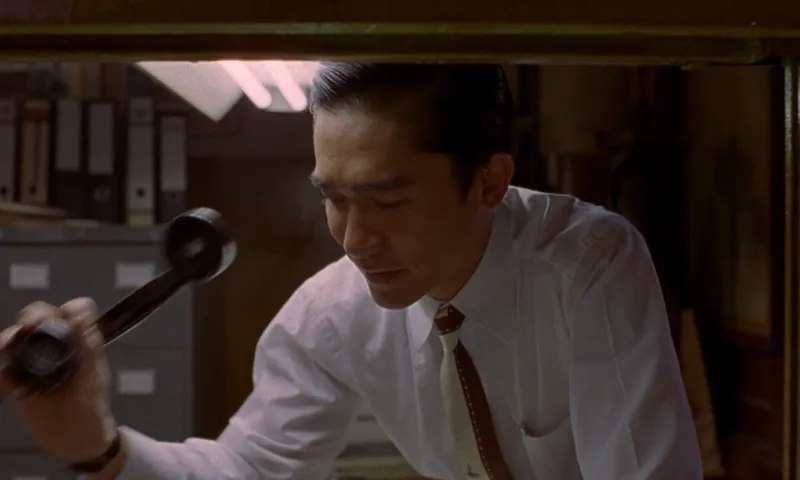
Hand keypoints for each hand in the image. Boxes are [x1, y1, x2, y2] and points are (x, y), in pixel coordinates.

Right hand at [0, 298, 117, 463]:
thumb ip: (88, 345)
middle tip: (29, 324)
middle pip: (39, 320)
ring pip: (17, 340)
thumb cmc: (92, 408)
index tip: (62, 316)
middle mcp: (56, 348)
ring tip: (5, 346)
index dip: (67, 310)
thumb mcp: (94, 375)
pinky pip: (3, 371)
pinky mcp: (17, 384)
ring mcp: (35, 365)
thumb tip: (80, 314)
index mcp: (79, 343)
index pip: (72, 314)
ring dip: (10, 338)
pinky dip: (0, 369)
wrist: (75, 442)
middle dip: (32, 317)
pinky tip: (3, 373)